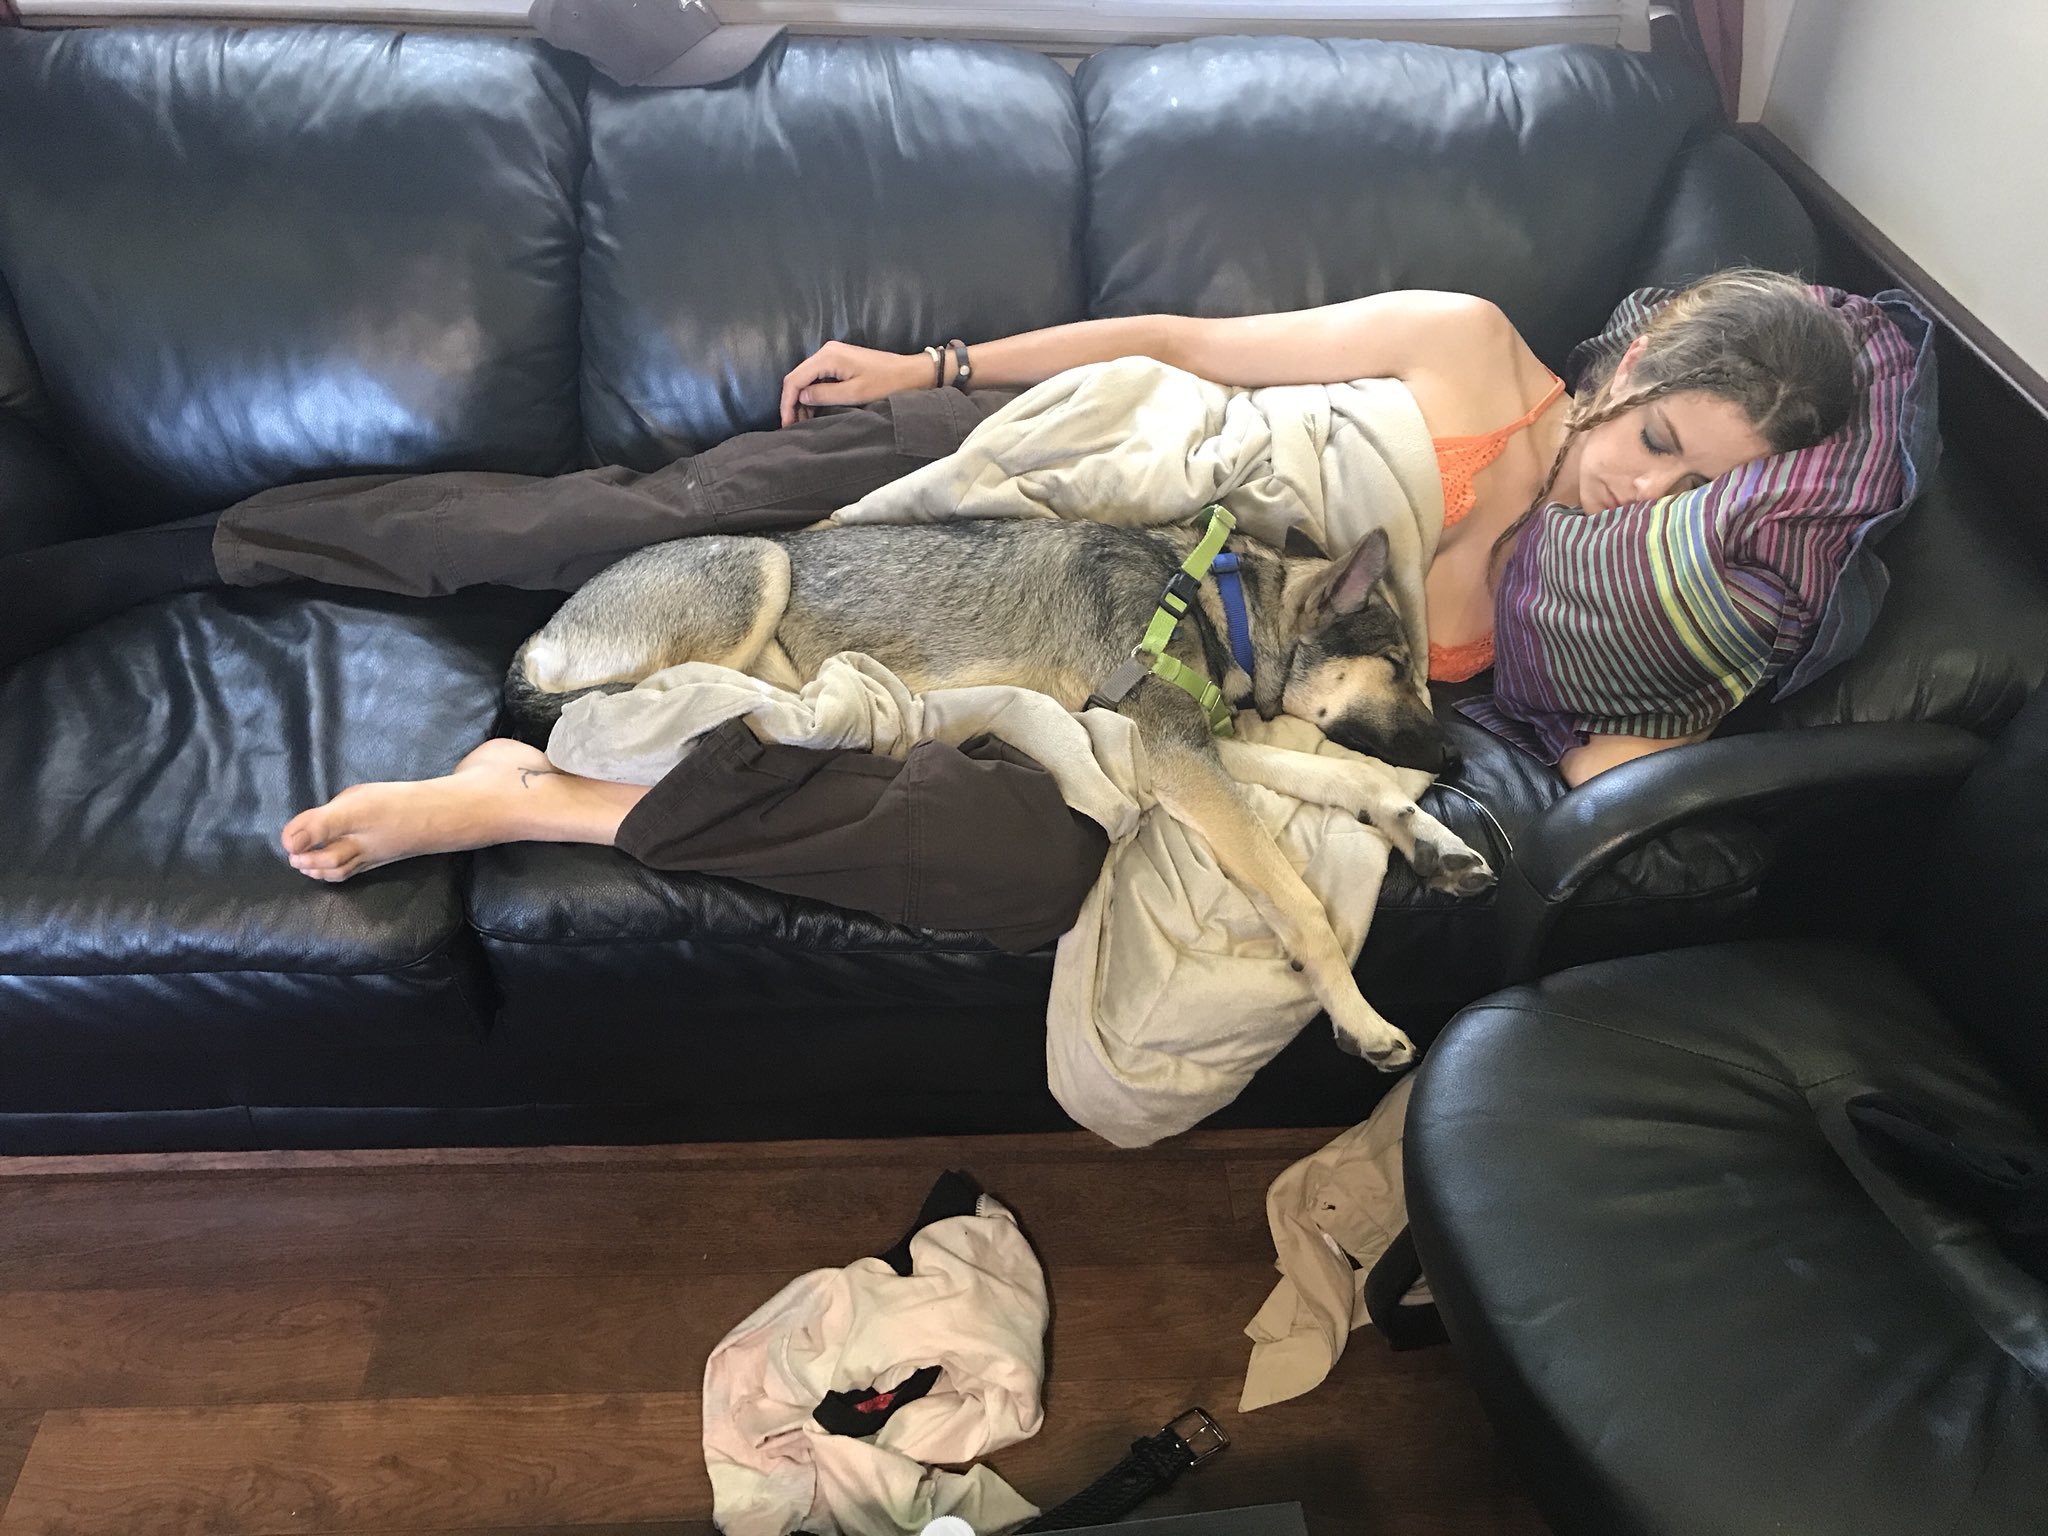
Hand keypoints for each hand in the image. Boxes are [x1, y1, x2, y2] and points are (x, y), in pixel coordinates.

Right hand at [779, 340, 928, 426]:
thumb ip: (824, 395)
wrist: (911, 372)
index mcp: (828, 357)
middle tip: (794, 426)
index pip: (794, 379)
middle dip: (792, 402)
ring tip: (804, 422)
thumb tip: (801, 397)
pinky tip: (814, 410)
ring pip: (806, 378)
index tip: (787, 424)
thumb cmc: (887, 383)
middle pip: (797, 377)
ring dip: (802, 400)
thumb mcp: (854, 394)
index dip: (787, 403)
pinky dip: (813, 394)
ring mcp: (832, 355)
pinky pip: (818, 377)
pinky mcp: (839, 361)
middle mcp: (826, 351)